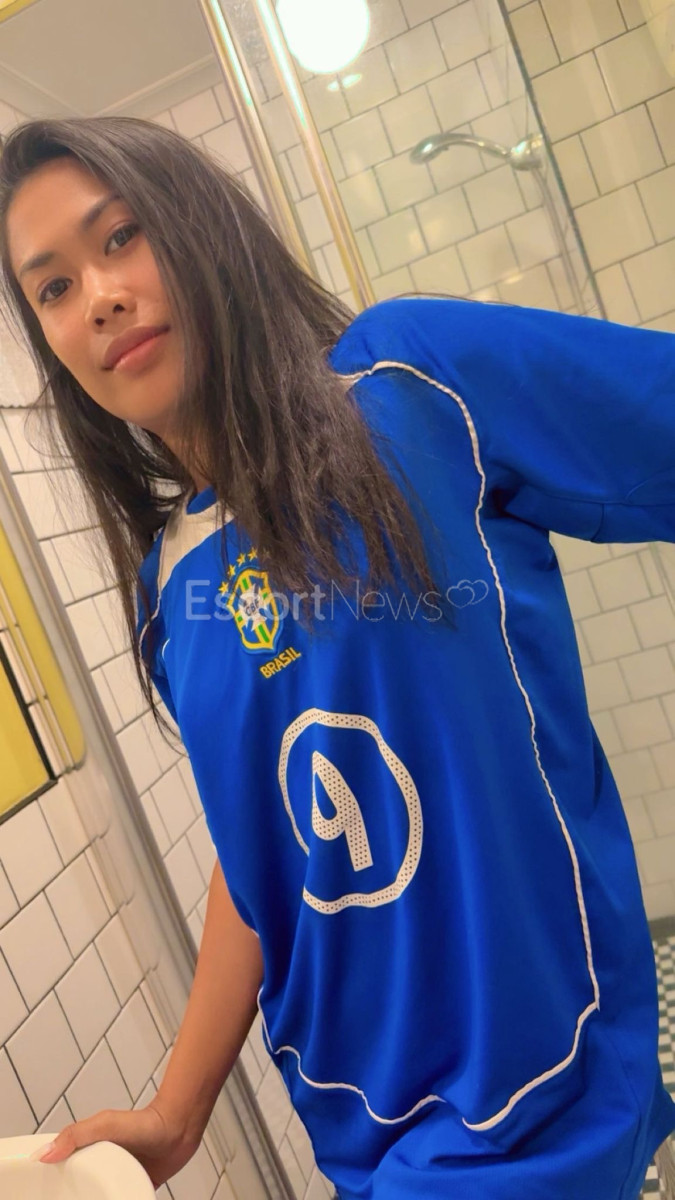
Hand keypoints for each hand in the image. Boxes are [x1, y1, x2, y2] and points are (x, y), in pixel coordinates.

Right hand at [34, 1095, 201, 1188]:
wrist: (178, 1131)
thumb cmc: (144, 1122)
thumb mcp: (105, 1124)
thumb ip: (76, 1134)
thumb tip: (44, 1154)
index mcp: (87, 1149)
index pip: (62, 1168)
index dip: (52, 1182)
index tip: (45, 1193)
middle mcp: (100, 1164)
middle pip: (78, 1187)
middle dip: (72, 1196)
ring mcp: (116, 1177)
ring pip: (97, 1197)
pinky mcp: (131, 1189)